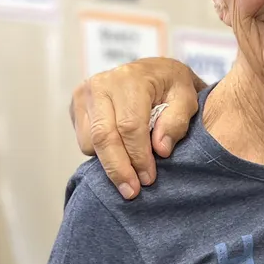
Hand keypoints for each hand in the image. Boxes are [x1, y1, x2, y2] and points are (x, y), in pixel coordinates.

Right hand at [70, 57, 204, 198]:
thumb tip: (160, 150)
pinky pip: (83, 140)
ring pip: (90, 142)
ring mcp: (85, 93)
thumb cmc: (172, 86)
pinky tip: (121, 151)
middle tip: (131, 192)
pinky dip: (101, 153)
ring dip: (111, 164)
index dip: (139, 156)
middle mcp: (102, 83)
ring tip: (132, 172)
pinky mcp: (77, 104)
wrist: (154, 71)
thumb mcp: (186, 99)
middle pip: (104, 136)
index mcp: (131, 79)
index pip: (130, 126)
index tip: (148, 178)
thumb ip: (176, 123)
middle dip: (119, 169)